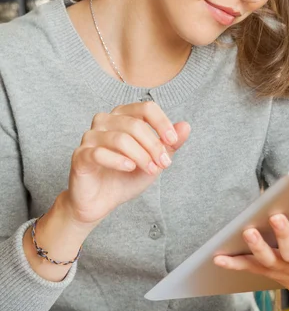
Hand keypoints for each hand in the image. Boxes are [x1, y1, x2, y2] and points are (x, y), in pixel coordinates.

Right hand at [64, 101, 190, 225]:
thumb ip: (170, 144)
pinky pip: (100, 153)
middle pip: (135, 125)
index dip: (162, 123)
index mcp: (123, 115)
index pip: (146, 108)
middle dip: (154, 146)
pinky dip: (119, 161)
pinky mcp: (80, 155)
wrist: (102, 202)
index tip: (173, 141)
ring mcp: (90, 137)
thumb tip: (186, 126)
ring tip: (151, 170)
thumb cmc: (127, 176)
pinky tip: (130, 168)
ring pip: (121, 139)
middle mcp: (105, 120)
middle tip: (164, 164)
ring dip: (141, 156)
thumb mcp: (154, 159)